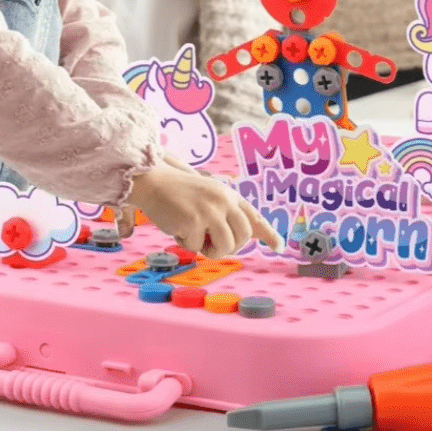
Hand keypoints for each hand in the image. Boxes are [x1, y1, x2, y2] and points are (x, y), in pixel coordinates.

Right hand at [129, 161, 283, 259]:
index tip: (279, 246)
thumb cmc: (176, 191)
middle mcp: (224, 200)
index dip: (268, 233)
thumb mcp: (207, 196)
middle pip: (243, 237)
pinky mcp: (195, 221)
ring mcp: (211, 210)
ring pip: (225, 247)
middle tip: (210, 243)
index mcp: (228, 194)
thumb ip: (224, 212)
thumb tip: (244, 233)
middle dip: (228, 247)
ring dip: (208, 250)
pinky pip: (197, 248)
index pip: (253, 216)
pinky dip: (185, 243)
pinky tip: (177, 226)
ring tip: (193, 235)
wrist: (152, 180)